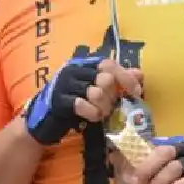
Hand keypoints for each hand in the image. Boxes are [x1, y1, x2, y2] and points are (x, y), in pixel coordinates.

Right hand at [23, 57, 141, 145]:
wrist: (45, 121)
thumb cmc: (74, 104)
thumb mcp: (96, 89)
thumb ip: (116, 80)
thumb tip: (139, 72)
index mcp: (82, 65)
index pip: (108, 63)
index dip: (125, 77)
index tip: (136, 92)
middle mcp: (72, 70)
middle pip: (104, 78)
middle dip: (112, 96)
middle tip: (110, 106)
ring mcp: (63, 85)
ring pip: (96, 92)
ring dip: (103, 107)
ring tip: (101, 113)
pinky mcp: (58, 100)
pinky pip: (82, 104)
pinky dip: (91, 113)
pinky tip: (92, 117)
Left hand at [126, 136, 183, 183]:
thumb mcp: (162, 173)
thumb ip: (142, 167)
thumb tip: (113, 158)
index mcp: (172, 144)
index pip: (151, 144)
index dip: (136, 157)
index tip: (125, 172)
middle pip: (163, 152)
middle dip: (146, 169)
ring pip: (175, 167)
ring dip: (160, 182)